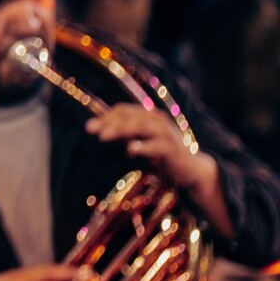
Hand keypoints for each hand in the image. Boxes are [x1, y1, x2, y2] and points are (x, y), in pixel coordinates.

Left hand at [85, 104, 204, 191]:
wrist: (189, 169)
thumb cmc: (161, 154)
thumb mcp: (140, 141)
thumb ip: (123, 134)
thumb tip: (98, 129)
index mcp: (148, 116)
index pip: (123, 110)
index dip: (106, 117)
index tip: (90, 126)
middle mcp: (157, 120)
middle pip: (130, 116)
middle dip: (109, 122)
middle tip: (90, 130)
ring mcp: (165, 134)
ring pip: (142, 126)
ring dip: (121, 129)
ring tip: (103, 137)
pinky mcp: (172, 150)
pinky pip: (157, 146)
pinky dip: (143, 146)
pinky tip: (130, 150)